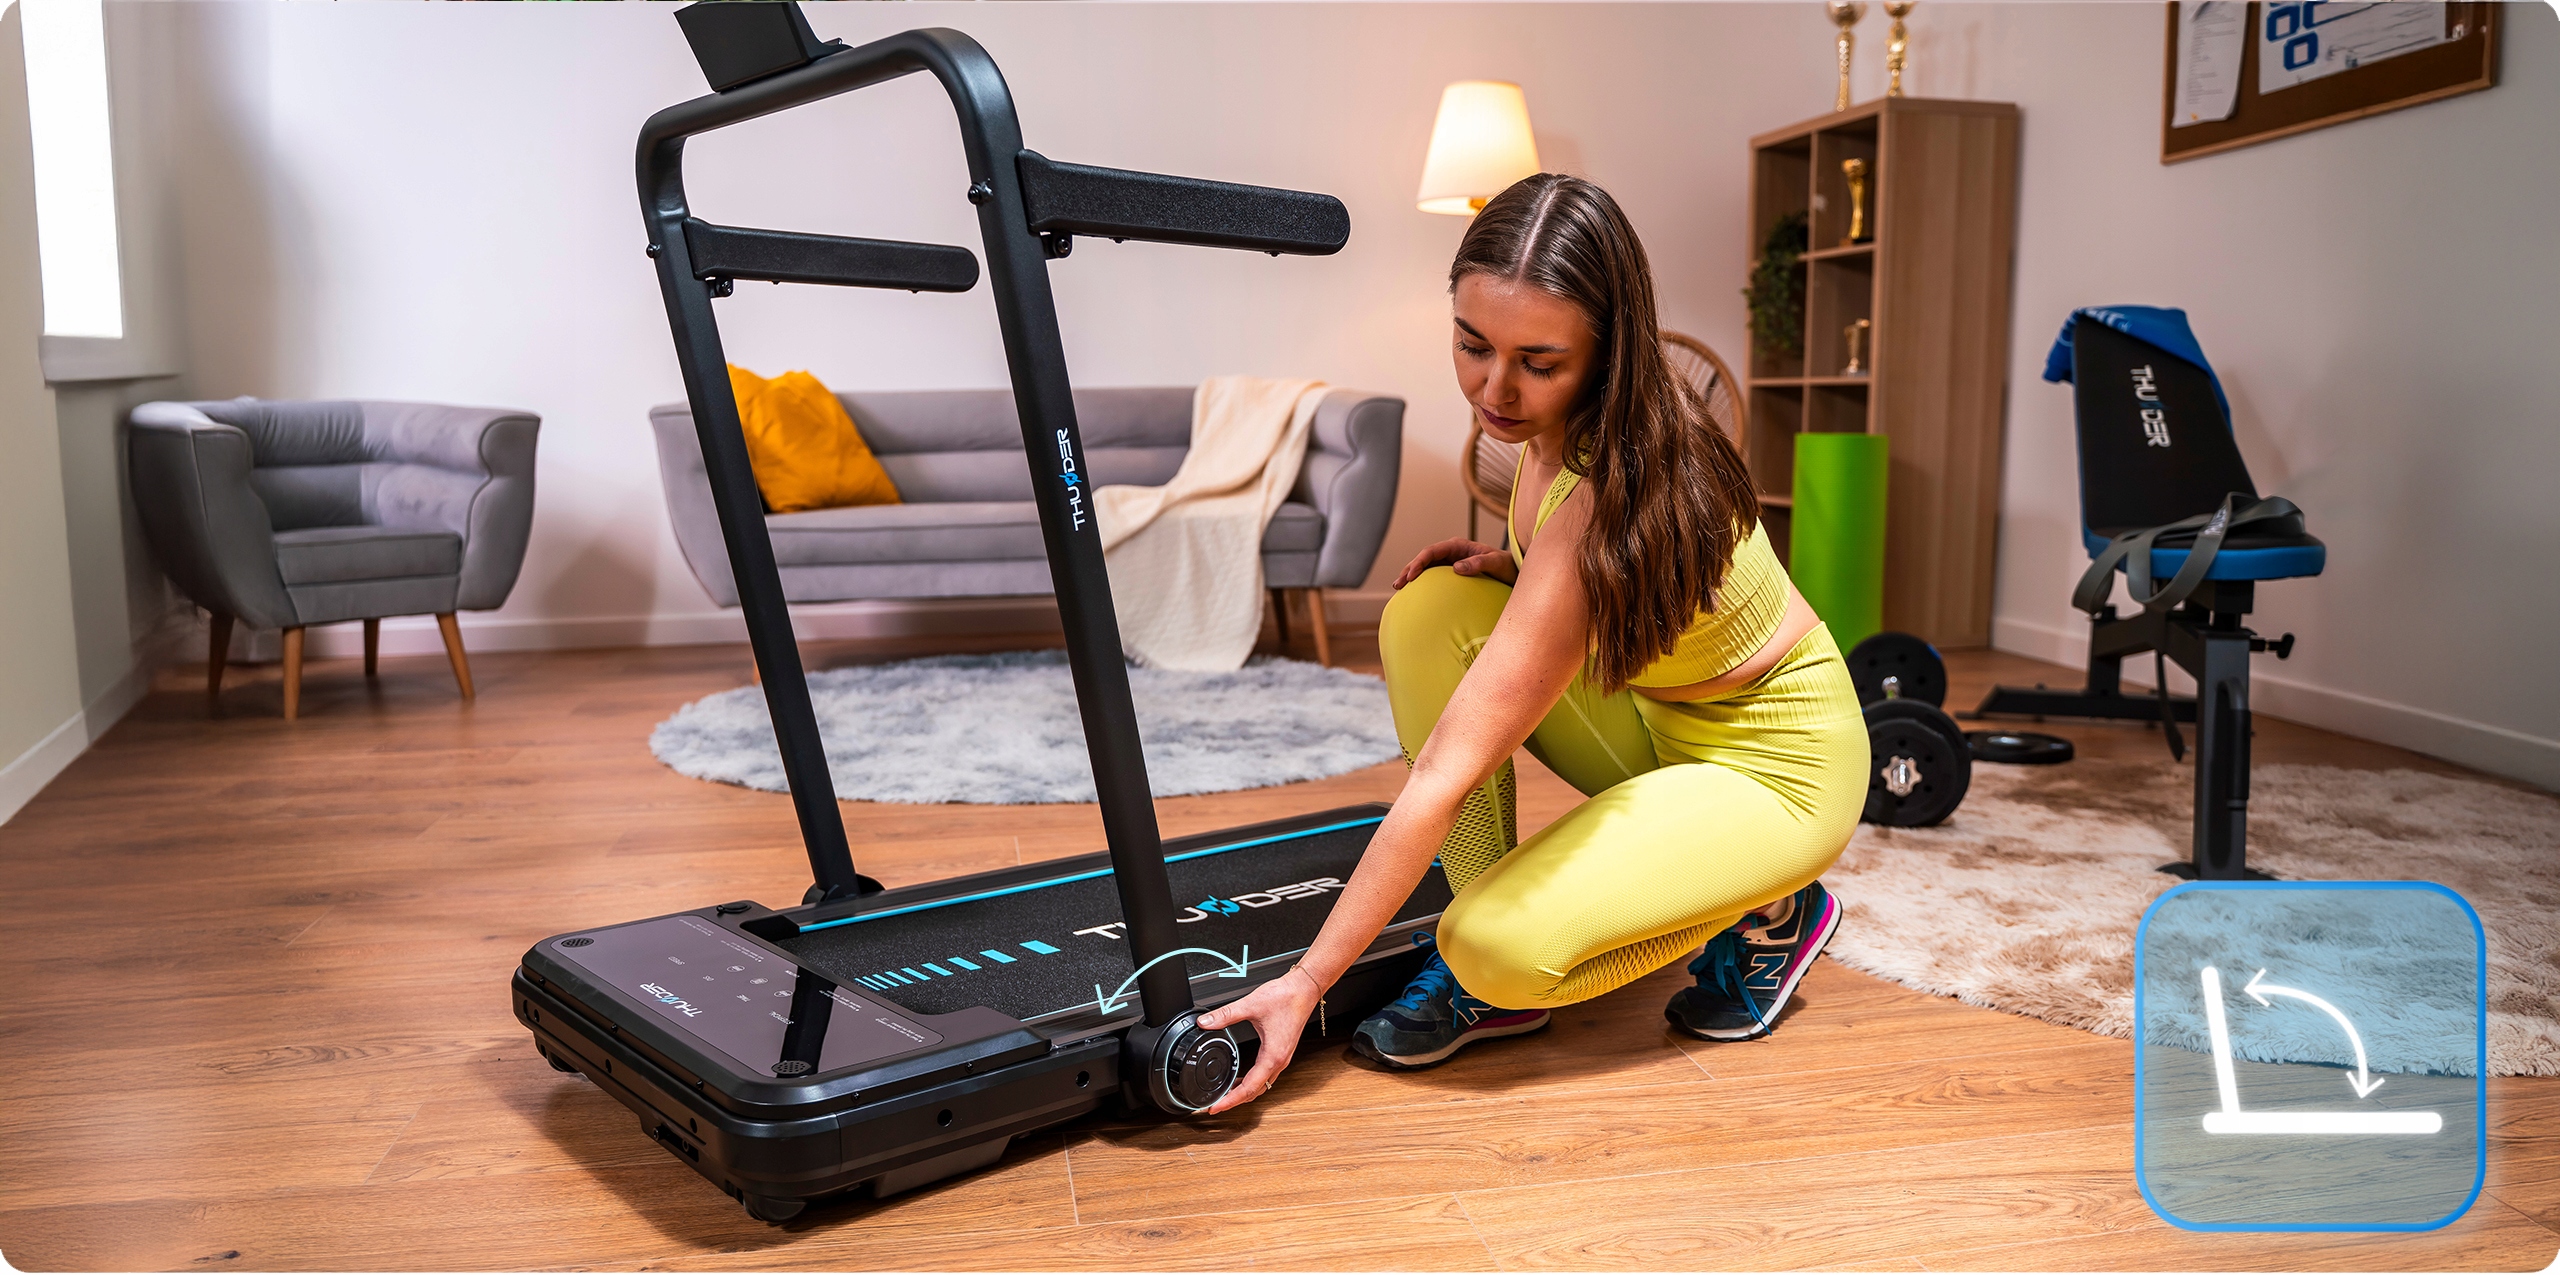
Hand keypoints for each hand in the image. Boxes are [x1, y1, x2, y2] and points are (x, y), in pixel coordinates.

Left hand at [1193, 967, 1323, 1114]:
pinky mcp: (1282, 1052)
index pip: (1249, 1088)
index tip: (1216, 1108)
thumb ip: (1225, 1015)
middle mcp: (1279, 1061)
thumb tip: (1205, 1023)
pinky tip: (1242, 1076)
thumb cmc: (1286, 997)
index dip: (1230, 1101)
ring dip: (1244, 1092)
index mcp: (1272, 1056)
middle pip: (1256, 1092)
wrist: (1304, 989)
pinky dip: (1252, 1081)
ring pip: (1262, 1085)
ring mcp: (1282, 1058)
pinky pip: (1266, 1075)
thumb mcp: (1250, 1005)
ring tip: (1226, 1093)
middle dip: (1235, 1101)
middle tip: (1216, 1104)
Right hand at [1392, 537, 1516, 588]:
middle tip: (1399, 584)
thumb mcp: (1496, 563)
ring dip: (1411, 576)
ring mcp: (1450, 564)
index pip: (1432, 551)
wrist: (1513, 574)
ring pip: (1426, 568)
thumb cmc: (1506, 566)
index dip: (1419, 562)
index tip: (1411, 575)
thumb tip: (1457, 567)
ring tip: (1398, 588)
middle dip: (1409, 569)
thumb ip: (1479, 563)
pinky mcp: (1451, 575)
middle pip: (1424, 559)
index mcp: (1458, 546)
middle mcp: (1451, 553)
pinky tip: (1413, 595)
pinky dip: (1421, 584)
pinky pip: (1433, 578)